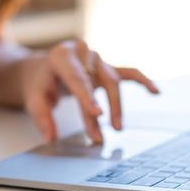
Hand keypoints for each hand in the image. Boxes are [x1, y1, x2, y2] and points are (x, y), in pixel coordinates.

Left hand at [21, 39, 158, 142]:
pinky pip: (128, 73)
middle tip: (98, 136)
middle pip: (96, 83)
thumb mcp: (33, 97)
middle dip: (99, 110)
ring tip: (117, 128)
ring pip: (113, 81)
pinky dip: (142, 81)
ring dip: (116, 106)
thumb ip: (42, 117)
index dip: (87, 97)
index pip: (77, 79)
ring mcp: (98, 59)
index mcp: (62, 56)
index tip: (97, 114)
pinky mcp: (107, 67)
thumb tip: (51, 137)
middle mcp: (83, 53)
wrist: (43, 68)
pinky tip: (155, 91)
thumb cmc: (40, 82)